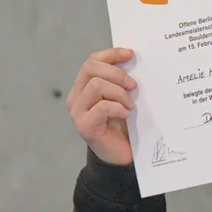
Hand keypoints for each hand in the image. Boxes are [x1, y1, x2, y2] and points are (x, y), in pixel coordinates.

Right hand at [69, 48, 136, 166]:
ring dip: (119, 93)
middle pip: (90, 68)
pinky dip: (117, 107)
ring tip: (130, 105)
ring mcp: (78, 112)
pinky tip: (126, 114)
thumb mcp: (123, 100)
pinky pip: (101, 107)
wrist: (121, 156)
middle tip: (133, 85)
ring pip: (96, 86)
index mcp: (84, 87)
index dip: (111, 54)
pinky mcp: (84, 126)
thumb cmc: (124, 127)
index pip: (92, 61)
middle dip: (116, 73)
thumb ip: (122, 83)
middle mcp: (76, 97)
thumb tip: (134, 60)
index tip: (131, 54)